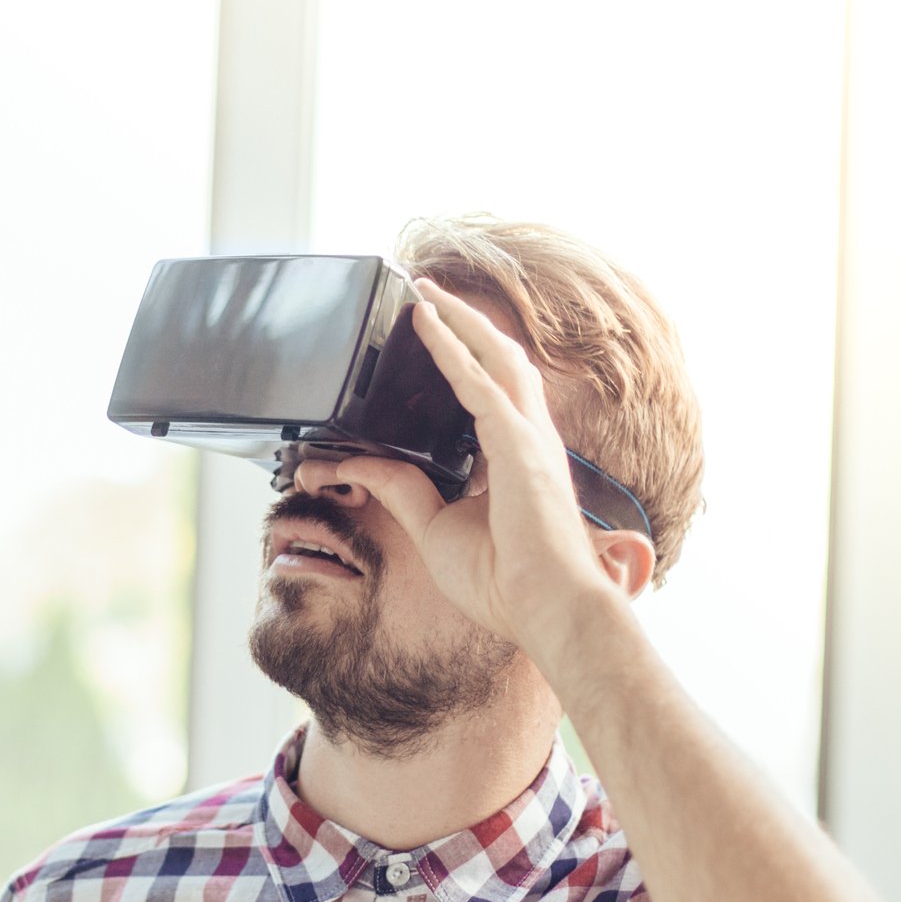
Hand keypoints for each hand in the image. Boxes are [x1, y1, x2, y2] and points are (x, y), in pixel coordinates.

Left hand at [326, 278, 650, 656]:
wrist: (543, 608)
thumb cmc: (505, 582)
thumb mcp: (434, 529)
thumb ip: (400, 491)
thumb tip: (356, 465)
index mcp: (515, 462)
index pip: (489, 397)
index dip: (463, 363)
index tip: (431, 342)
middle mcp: (528, 441)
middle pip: (500, 361)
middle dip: (466, 324)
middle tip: (428, 295)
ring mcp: (529, 438)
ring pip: (496, 357)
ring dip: (460, 320)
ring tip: (427, 293)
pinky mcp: (518, 443)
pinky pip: (480, 381)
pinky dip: (452, 348)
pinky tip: (428, 324)